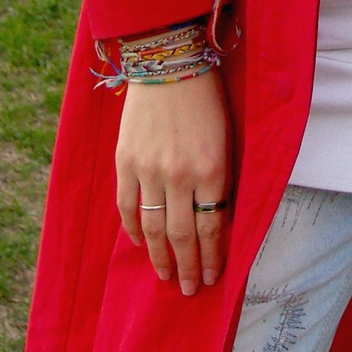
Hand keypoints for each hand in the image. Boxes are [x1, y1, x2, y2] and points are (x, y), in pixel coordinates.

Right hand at [116, 68, 230, 295]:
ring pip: (153, 227)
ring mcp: (148, 169)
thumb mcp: (226, 140)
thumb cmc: (206, 100)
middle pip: (182, 235)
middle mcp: (180, 174)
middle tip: (188, 289)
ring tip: (165, 277)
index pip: (212, 227)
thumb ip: (219, 180)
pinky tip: (140, 244)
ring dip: (160, 257)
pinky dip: (132, 230)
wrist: (169, 62)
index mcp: (212, 169)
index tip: (212, 276)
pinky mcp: (125, 161)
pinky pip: (126, 206)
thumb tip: (215, 220)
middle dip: (187, 267)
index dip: (211, 257)